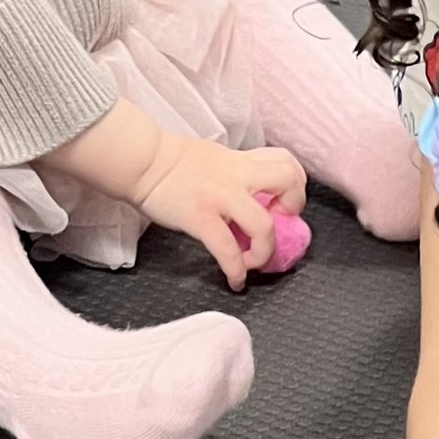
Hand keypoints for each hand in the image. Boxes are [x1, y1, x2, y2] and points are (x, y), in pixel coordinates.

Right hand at [133, 130, 305, 289]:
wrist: (142, 161)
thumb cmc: (172, 162)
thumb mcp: (214, 158)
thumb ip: (235, 173)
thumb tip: (248, 193)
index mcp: (240, 161)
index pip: (285, 161)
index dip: (295, 183)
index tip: (283, 201)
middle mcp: (237, 176)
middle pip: (288, 180)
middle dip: (295, 205)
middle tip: (280, 222)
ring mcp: (220, 197)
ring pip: (264, 224)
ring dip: (267, 249)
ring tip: (255, 259)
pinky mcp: (200, 218)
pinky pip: (227, 250)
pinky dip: (236, 270)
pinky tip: (236, 280)